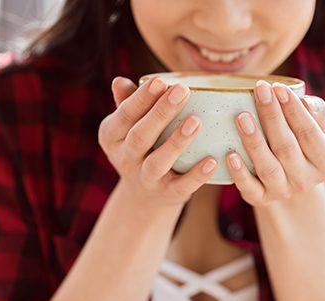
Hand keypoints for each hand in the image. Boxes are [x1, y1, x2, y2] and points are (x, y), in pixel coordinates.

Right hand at [98, 76, 217, 207]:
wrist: (144, 196)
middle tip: (182, 90)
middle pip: (140, 136)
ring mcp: (146, 179)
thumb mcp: (128, 127)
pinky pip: (182, 186)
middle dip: (160, 113)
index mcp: (112, 136)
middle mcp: (125, 159)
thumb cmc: (141, 147)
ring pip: (158, 162)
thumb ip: (128, 104)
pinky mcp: (168, 195)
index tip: (160, 81)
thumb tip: (120, 80)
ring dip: (177, 141)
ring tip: (196, 121)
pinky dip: (197, 175)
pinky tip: (212, 161)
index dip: (141, 99)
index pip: (124, 115)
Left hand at [224, 80, 324, 207]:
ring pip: (268, 168)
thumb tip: (304, 102)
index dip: (293, 110)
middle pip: (287, 148)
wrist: (290, 174)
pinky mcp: (262, 199)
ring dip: (254, 142)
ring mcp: (284, 192)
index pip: (309, 132)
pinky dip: (239, 173)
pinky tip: (230, 155)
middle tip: (259, 91)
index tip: (278, 87)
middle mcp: (308, 180)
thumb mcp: (317, 125)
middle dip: (272, 117)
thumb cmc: (302, 138)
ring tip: (242, 117)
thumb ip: (315, 111)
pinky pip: (250, 189)